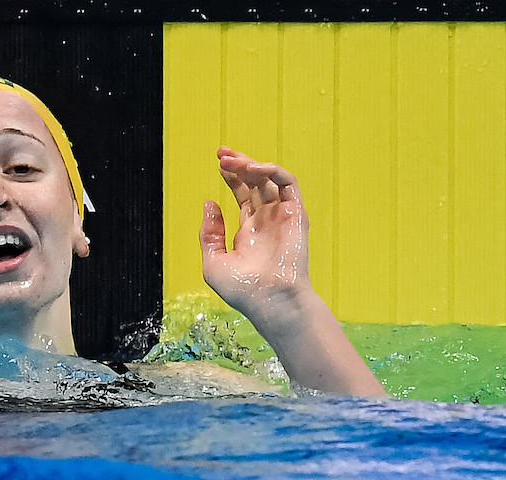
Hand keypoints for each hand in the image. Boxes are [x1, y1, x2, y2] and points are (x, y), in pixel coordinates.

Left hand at [199, 146, 311, 326]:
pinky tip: (253, 168)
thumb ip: (209, 233)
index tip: (219, 164)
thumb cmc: (243, 290)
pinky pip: (288, 183)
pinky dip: (272, 170)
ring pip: (269, 180)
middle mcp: (267, 221)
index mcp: (250, 231)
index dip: (232, 178)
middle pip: (255, 183)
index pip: (244, 195)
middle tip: (222, 153)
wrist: (271, 301)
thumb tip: (209, 203)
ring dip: (251, 165)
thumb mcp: (213, 262)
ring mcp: (282, 216)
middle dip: (239, 165)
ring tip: (231, 162)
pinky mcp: (296, 214)